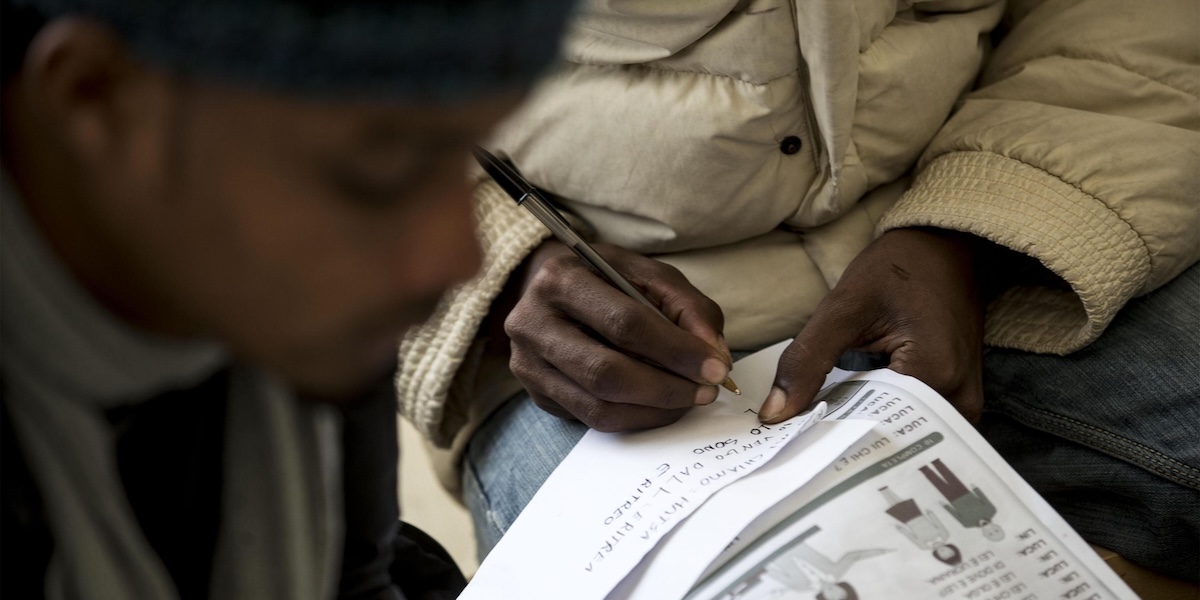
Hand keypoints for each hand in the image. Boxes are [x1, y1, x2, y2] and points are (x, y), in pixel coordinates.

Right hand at [505, 240, 731, 431]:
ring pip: (598, 406)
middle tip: (706, 391)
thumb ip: (687, 308)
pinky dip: (635, 418)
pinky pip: (591, 419)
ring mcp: (527, 364)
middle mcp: (532, 323)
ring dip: (654, 411)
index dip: (675, 350)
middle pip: (606, 373)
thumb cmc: (606, 280)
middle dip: (666, 388)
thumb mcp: (647, 275)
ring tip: (688, 400)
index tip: (717, 368)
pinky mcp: (537, 394)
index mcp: (560, 279)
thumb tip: (714, 356)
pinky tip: (660, 407)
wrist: (552, 292)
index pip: (624, 323)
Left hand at [760, 228, 985, 423]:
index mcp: (935, 374)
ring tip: (817, 436)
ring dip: (859, 433)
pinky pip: (912, 423)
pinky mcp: (956, 399)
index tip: (789, 445)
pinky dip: (877, 420)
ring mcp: (962, 402)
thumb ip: (807, 360)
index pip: (872, 427)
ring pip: (901, 436)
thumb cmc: (899, 267)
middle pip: (890, 438)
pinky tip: (846, 417)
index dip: (827, 437)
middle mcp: (958, 398)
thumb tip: (774, 414)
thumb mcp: (844, 306)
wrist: (947, 246)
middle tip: (796, 446)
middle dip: (841, 443)